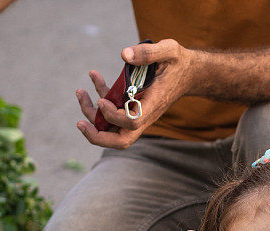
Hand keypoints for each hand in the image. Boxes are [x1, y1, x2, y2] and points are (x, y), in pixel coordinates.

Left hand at [76, 39, 194, 149]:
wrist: (188, 73)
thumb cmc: (179, 63)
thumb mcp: (169, 51)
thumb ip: (148, 53)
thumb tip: (124, 54)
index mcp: (153, 104)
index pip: (132, 122)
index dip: (113, 116)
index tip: (101, 100)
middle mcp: (145, 115)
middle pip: (120, 140)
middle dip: (97, 136)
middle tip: (80, 123)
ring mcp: (137, 114)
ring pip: (112, 129)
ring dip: (92, 114)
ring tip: (80, 92)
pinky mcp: (132, 108)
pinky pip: (112, 112)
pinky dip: (99, 98)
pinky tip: (94, 76)